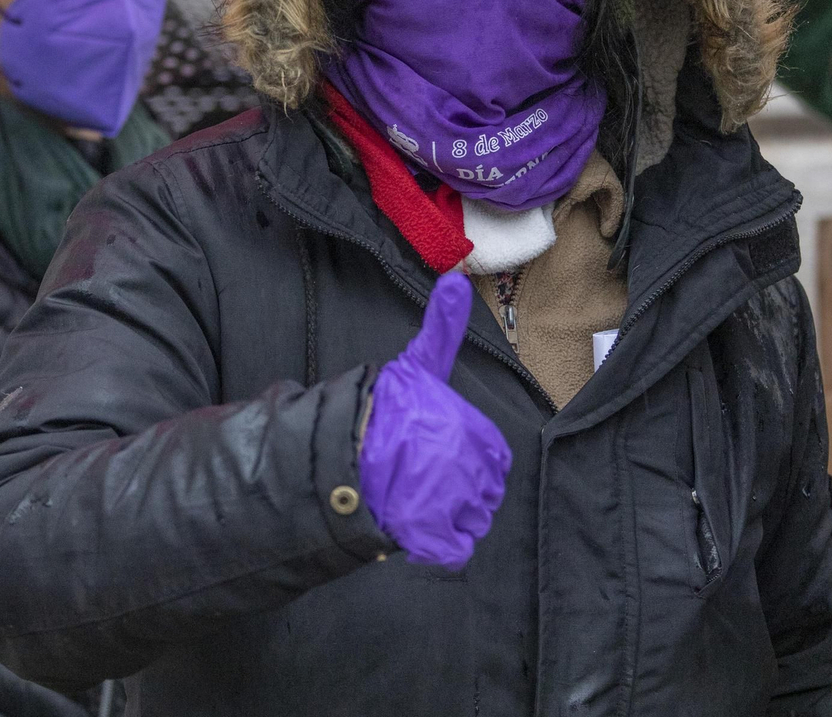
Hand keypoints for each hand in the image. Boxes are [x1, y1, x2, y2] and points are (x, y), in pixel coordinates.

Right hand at [358, 272, 511, 570]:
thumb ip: (442, 330)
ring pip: (469, 521)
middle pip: (481, 492)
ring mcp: (458, 508)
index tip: (431, 451)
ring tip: (412, 497)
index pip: (490, 460)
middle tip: (418, 476)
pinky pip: (452, 550)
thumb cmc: (382, 411)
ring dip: (445, 516)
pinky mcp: (437, 538)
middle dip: (454, 489)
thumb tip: (455, 280)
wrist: (340, 454)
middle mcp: (477, 473)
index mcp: (480, 437)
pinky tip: (416, 527)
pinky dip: (437, 545)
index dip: (462, 458)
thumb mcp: (416, 365)